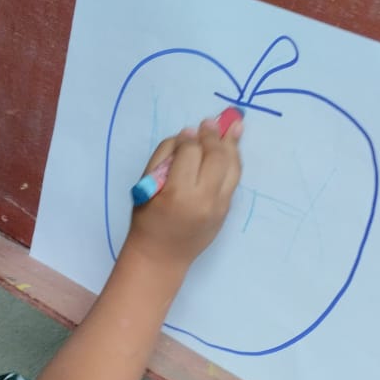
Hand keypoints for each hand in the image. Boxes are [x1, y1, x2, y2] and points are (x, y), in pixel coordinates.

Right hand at [127, 113, 242, 270]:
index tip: (189, 131)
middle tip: (210, 122)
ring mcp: (219, 207)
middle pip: (216, 157)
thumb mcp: (145, 186)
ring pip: (232, 167)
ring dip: (232, 145)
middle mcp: (204, 199)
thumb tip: (187, 135)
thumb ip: (164, 158)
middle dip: (213, 136)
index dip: (189, 139)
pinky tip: (231, 148)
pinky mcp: (226, 211)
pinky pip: (233, 180)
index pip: (190, 153)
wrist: (161, 257)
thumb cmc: (147, 221)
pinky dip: (232, 162)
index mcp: (178, 193)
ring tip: (234, 125)